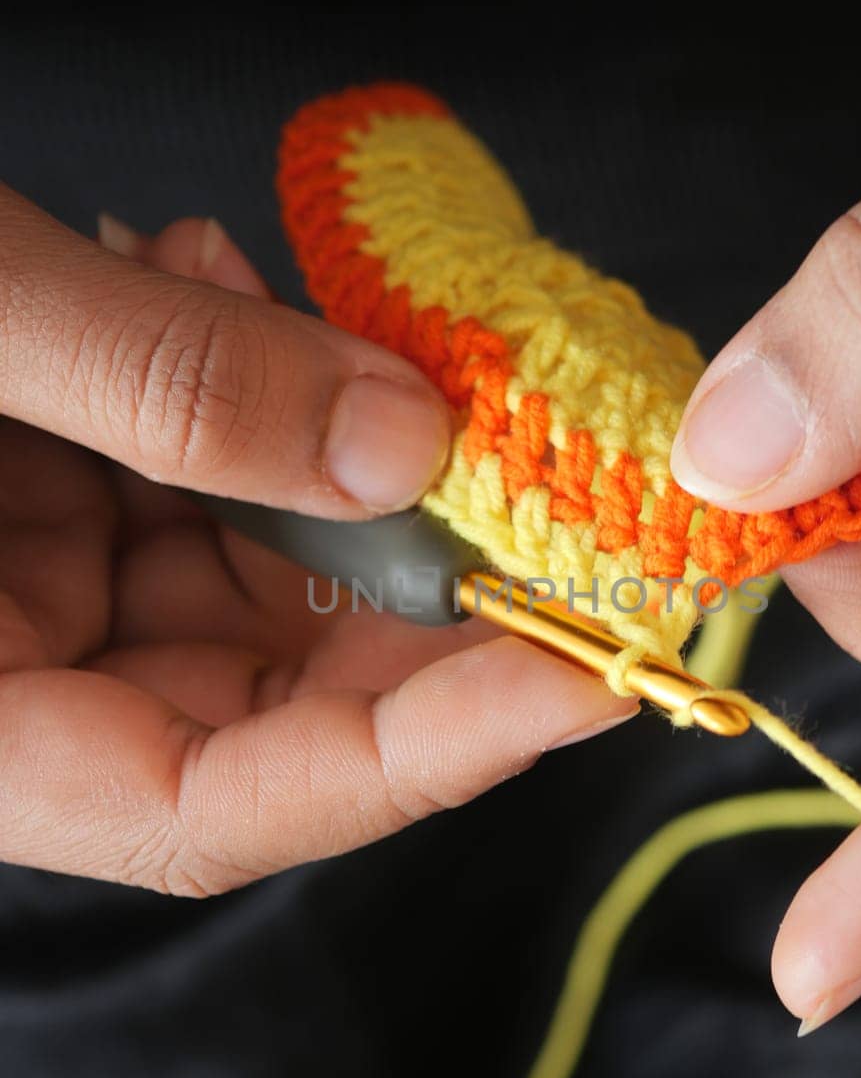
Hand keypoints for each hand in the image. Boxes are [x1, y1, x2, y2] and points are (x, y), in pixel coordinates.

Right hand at [0, 194, 632, 893]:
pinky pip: (176, 472)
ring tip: (321, 313)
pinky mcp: (26, 488)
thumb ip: (155, 381)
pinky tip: (210, 271)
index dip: (413, 758)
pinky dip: (230, 384)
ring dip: (323, 448)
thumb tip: (399, 440)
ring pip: (236, 566)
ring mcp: (14, 582)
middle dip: (408, 583)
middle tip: (526, 473)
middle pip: (260, 691)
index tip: (586, 679)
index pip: (213, 805)